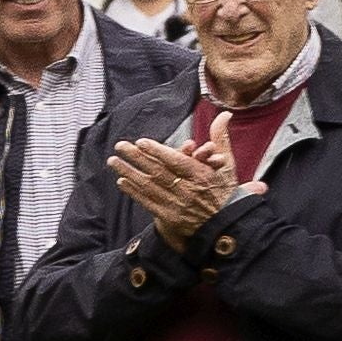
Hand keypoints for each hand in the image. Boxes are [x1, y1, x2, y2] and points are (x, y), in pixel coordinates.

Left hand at [110, 133, 246, 250]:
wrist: (227, 225)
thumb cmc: (226, 191)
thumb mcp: (227, 164)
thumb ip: (221, 138)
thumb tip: (224, 114)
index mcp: (202, 175)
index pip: (176, 161)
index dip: (158, 151)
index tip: (141, 142)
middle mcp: (188, 191)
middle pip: (158, 172)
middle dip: (136, 158)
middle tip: (120, 146)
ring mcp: (177, 205)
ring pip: (149, 187)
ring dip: (129, 173)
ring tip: (113, 161)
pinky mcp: (170, 218)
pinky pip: (149, 203)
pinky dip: (134, 192)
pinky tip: (122, 182)